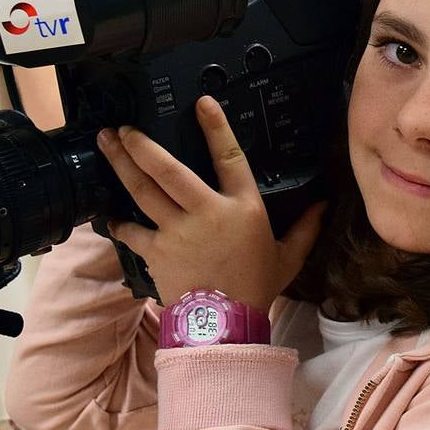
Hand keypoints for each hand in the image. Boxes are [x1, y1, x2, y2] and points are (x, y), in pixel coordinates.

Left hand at [96, 95, 325, 311]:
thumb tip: (324, 203)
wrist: (226, 327)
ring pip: (144, 191)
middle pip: (168, 170)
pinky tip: (109, 215)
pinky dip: (119, 223)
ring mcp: (177, 231)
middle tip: (123, 126)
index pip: (229, 158)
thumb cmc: (257, 288)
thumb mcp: (288, 257)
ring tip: (105, 143)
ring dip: (122, 165)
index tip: (201, 102)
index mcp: (242, 208)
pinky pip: (131, 232)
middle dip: (143, 145)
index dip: (216, 128)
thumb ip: (305, 228)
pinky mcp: (156, 252)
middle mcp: (206, 212)